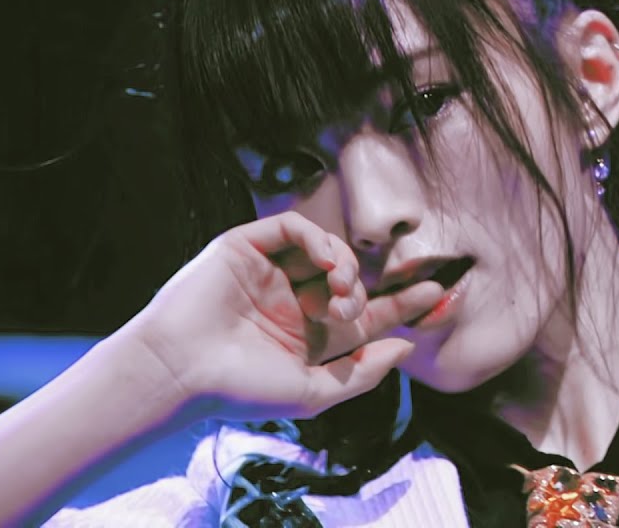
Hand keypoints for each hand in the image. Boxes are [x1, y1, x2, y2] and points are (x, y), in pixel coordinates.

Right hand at [121, 211, 442, 421]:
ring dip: (346, 266)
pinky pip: (294, 227)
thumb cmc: (240, 389)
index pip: (365, 313)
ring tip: (340, 292)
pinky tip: (326, 264)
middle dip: (367, 290)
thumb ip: (363, 372)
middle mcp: (292, 300)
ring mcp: (270, 271)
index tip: (436, 295)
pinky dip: (319, 239)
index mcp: (308, 336)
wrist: (181, 371)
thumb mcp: (315, 391)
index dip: (401, 304)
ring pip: (328, 249)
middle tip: (353, 307)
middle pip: (351, 279)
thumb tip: (405, 349)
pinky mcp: (247, 246)